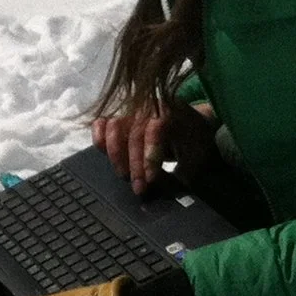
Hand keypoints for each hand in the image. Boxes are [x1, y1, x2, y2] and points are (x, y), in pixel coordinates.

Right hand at [91, 102, 219, 195]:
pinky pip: (101, 123)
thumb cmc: (194, 141)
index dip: (150, 156)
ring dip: (116, 155)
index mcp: (172, 111)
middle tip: (138, 188)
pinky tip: (103, 154)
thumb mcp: (197, 157)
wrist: (191, 123)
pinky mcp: (119, 117)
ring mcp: (132, 110)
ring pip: (114, 127)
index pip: (156, 130)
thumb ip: (181, 172)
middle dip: (134, 165)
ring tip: (123, 175)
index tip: (151, 180)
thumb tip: (165, 189)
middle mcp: (149, 105)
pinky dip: (99, 138)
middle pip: (134, 133)